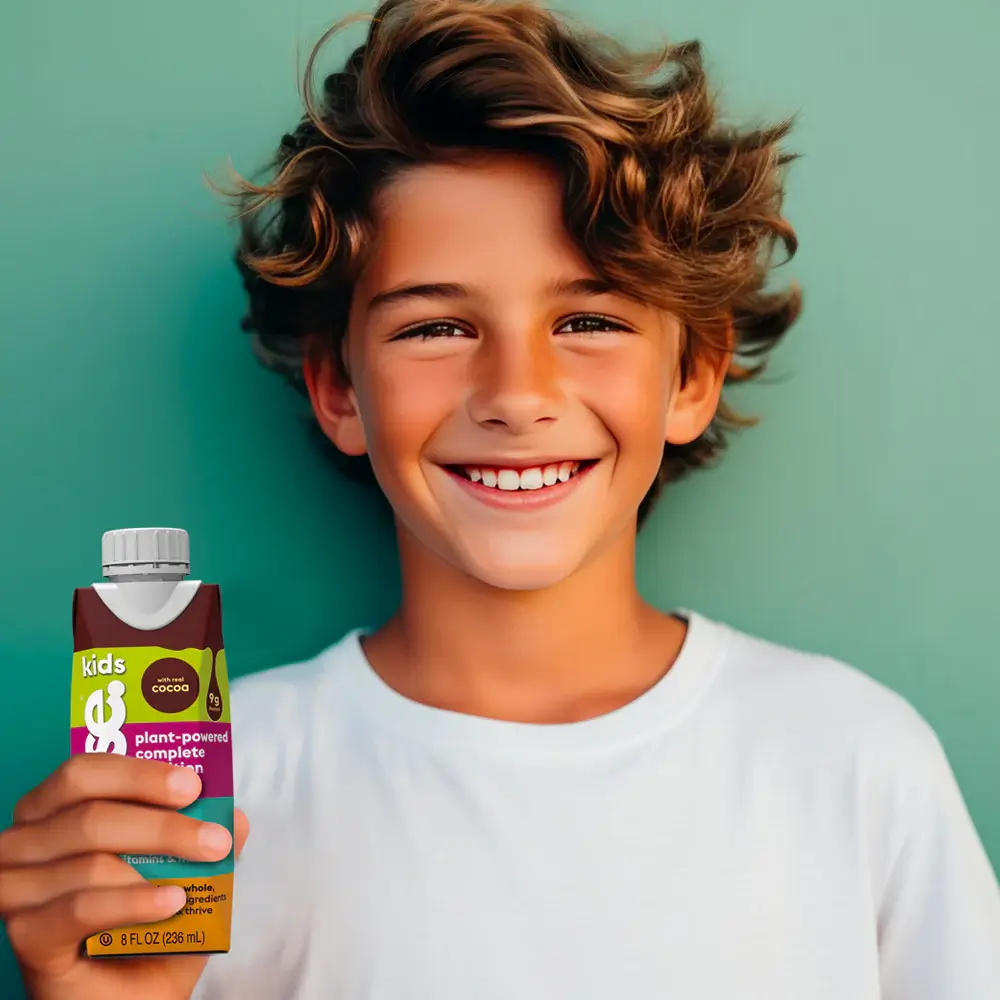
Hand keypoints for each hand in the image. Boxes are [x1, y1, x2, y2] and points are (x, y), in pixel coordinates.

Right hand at [0, 754, 248, 999]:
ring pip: (90, 860)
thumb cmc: (147, 926)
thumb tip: (235, 815)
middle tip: (214, 840)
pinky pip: (81, 907)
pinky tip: (171, 904)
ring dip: (157, 863)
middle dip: (163, 824)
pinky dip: (132, 903)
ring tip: (203, 870)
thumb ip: (204, 836)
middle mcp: (22, 844)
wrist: (129, 999)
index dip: (139, 775)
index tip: (193, 786)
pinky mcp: (25, 935)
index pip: (83, 773)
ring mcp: (15, 890)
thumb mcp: (186, 873)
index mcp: (51, 811)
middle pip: (90, 814)